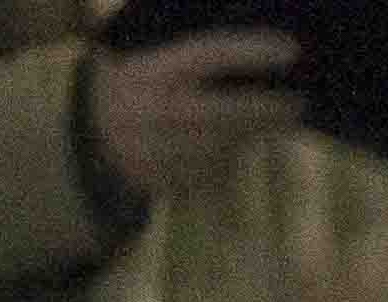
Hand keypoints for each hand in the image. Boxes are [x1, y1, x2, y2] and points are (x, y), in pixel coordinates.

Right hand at [82, 25, 303, 193]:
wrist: (88, 137)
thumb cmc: (130, 85)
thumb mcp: (142, 58)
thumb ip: (185, 52)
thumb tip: (242, 32)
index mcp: (148, 71)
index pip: (209, 55)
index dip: (251, 51)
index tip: (291, 49)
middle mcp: (154, 113)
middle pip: (228, 113)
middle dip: (268, 108)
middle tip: (298, 102)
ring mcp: (160, 152)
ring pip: (226, 146)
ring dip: (256, 133)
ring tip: (280, 119)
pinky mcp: (169, 183)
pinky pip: (215, 170)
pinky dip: (232, 156)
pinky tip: (240, 141)